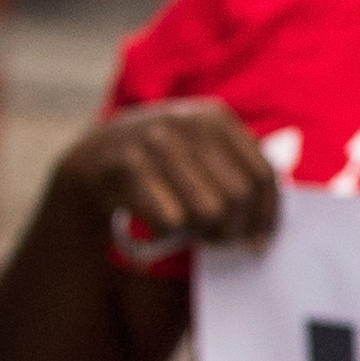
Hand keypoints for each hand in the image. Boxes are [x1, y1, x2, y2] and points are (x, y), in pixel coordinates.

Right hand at [55, 100, 279, 246]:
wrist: (93, 158)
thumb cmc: (162, 164)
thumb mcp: (203, 151)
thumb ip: (239, 173)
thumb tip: (265, 229)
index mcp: (216, 118)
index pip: (262, 175)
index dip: (266, 215)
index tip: (260, 242)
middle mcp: (187, 123)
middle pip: (238, 196)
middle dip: (233, 228)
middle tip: (220, 239)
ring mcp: (154, 142)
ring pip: (208, 211)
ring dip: (202, 231)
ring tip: (191, 229)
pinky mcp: (126, 166)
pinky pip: (170, 220)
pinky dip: (168, 232)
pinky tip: (160, 224)